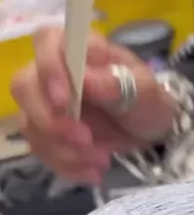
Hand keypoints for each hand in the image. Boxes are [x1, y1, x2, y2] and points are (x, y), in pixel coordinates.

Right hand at [11, 28, 176, 184]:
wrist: (148, 128)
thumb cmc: (146, 99)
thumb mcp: (145, 91)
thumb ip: (118, 84)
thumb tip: (86, 80)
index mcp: (77, 48)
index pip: (46, 42)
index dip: (49, 69)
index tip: (65, 100)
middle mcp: (52, 71)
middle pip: (25, 87)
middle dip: (51, 121)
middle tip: (86, 140)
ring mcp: (44, 103)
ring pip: (31, 125)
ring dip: (64, 149)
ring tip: (102, 160)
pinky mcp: (45, 132)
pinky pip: (42, 150)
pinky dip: (67, 165)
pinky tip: (93, 172)